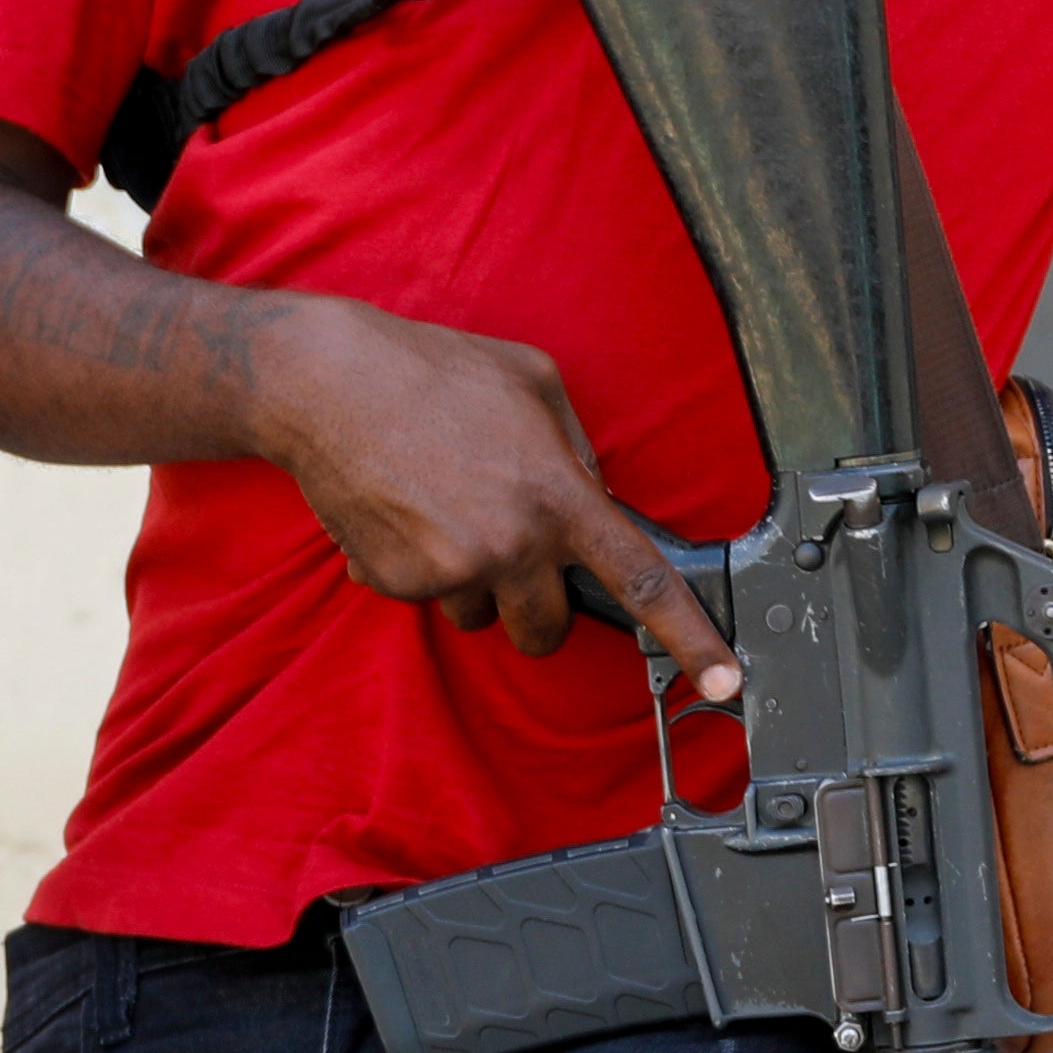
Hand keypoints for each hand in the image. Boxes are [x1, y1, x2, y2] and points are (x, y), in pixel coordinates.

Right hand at [250, 293, 746, 699]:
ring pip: (478, 616)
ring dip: (469, 582)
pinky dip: (412, 562)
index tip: (725, 681)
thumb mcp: (533, 383)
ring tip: (437, 507)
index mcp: (558, 495)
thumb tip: (592, 500)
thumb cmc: (432, 371)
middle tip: (508, 553)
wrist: (326, 384)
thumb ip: (575, 450)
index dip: (692, 638)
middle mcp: (510, 544)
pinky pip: (422, 594)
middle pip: (545, 629)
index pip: (642, 580)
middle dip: (533, 607)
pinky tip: (398, 506)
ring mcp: (450, 571)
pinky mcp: (396, 582)